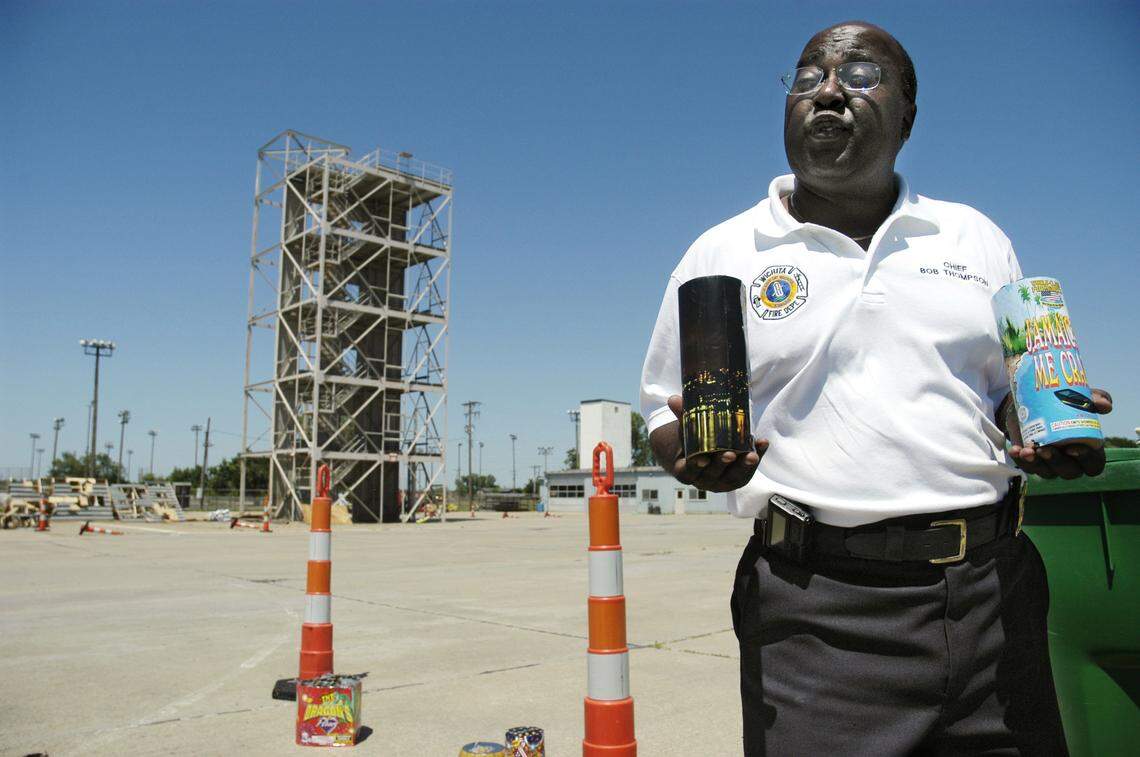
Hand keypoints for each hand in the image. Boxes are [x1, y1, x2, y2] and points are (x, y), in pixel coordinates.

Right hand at [648, 395, 768, 492]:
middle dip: (722, 464)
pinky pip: (749, 470)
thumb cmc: (691, 442)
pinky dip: (757, 457)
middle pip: (713, 474)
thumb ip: (683, 416)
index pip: (689, 471)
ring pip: (734, 476)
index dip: (696, 466)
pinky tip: (763, 443)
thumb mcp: (686, 431)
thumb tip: (673, 398)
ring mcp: (722, 482)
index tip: (703, 459)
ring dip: (744, 466)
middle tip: (729, 454)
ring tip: (752, 454)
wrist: (702, 455)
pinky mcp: (738, 480)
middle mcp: (704, 480)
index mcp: (686, 471)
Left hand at [1007, 388, 1112, 478]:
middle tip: (1045, 448)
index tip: (1073, 448)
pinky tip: (1015, 449)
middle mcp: (1071, 461)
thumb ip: (1094, 400)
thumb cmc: (1062, 404)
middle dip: (1057, 462)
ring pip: (1047, 472)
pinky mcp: (1031, 462)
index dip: (1086, 460)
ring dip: (1036, 463)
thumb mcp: (1077, 398)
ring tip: (1027, 450)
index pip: (1093, 465)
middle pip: (1069, 472)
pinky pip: (1026, 467)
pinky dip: (1019, 459)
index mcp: (1088, 450)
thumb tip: (1105, 405)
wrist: (1031, 402)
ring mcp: (1050, 465)